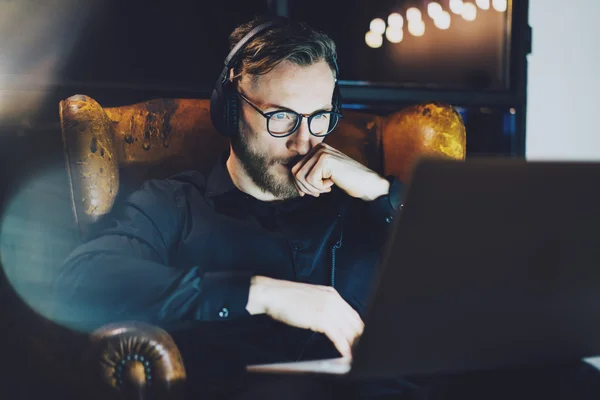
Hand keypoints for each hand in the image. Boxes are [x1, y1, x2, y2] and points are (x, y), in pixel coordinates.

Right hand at [246, 276, 363, 357]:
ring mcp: (328, 308)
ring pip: (348, 330)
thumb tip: (331, 322)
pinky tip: (345, 354)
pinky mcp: (321, 318)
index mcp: (332, 294)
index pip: (353, 314)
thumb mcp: (311, 298)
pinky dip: (343, 347)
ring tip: (353, 356)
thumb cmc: (286, 298)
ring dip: (352, 345)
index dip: (357, 329)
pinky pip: (338, 336)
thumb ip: (324, 307)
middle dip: (357, 339)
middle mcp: (333, 299)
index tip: (357, 340)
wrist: (273, 294)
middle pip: (354, 323)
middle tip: (357, 351)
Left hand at [290, 143, 389, 200]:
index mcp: (318, 149)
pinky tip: (331, 185)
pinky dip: (319, 187)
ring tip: (326, 188)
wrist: (367, 183)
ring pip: (301, 176)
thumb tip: (295, 183)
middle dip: (305, 187)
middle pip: (296, 172)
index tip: (310, 192)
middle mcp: (319, 148)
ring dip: (312, 188)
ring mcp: (322, 152)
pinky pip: (310, 180)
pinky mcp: (325, 161)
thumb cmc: (348, 180)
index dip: (300, 183)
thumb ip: (312, 173)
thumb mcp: (325, 174)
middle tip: (318, 192)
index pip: (297, 167)